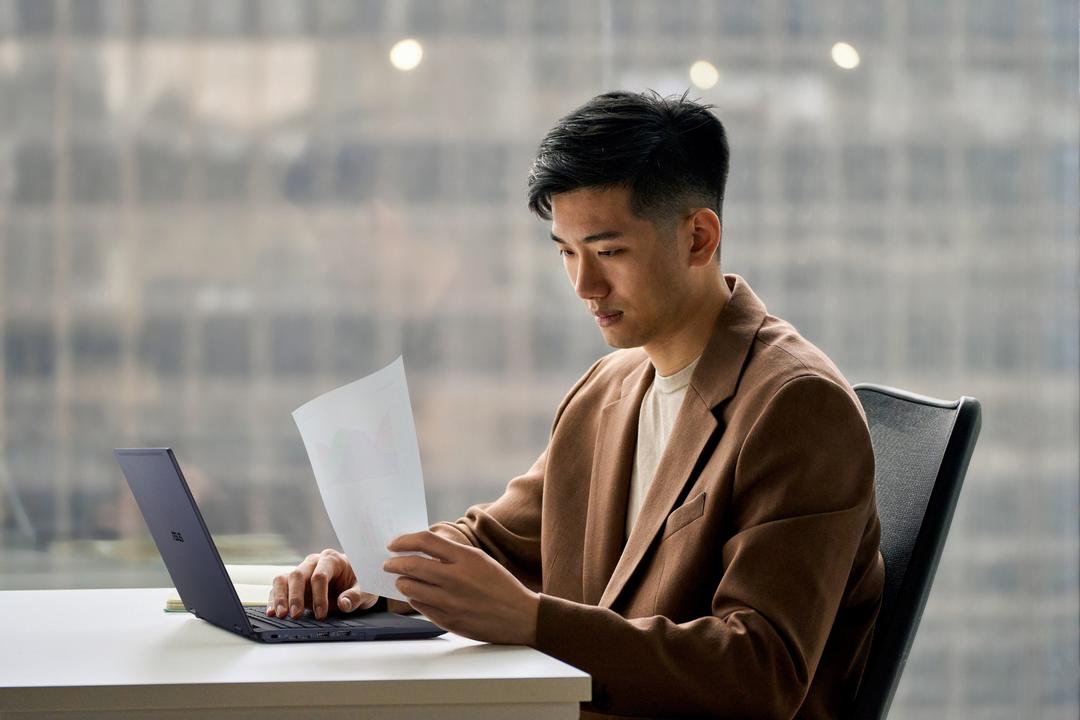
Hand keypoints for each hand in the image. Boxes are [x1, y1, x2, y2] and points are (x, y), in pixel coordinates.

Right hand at [267, 548, 379, 619]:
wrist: (356, 581)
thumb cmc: (361, 582)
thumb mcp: (366, 590)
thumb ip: (356, 596)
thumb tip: (343, 604)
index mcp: (332, 559)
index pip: (320, 575)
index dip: (319, 595)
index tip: (321, 613)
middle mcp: (313, 563)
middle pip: (298, 574)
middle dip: (295, 596)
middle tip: (295, 615)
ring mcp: (302, 572)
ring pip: (284, 579)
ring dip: (280, 597)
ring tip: (281, 614)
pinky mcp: (293, 584)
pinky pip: (279, 588)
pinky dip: (274, 600)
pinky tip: (272, 612)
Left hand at [383, 531, 539, 645]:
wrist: (519, 616)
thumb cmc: (500, 585)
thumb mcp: (480, 559)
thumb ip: (452, 554)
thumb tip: (421, 549)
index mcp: (465, 558)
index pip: (425, 542)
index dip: (404, 541)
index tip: (394, 544)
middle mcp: (455, 578)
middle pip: (411, 565)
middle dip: (394, 563)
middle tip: (389, 563)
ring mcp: (450, 601)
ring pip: (411, 589)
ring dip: (402, 582)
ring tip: (402, 580)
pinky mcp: (448, 620)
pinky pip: (420, 607)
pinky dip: (414, 599)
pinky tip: (417, 595)